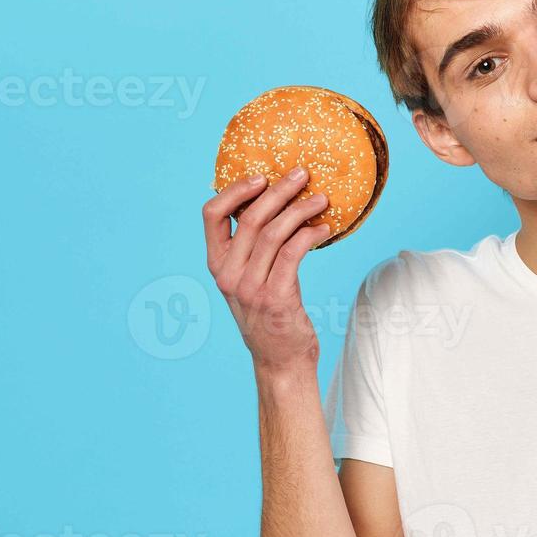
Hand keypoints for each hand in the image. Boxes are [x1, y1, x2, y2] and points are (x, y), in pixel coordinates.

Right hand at [203, 166, 331, 373]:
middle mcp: (229, 275)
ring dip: (301, 209)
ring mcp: (250, 287)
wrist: (280, 362)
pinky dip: (310, 234)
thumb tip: (274, 206)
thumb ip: (251, 251)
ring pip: (274, 232)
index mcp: (217, 265)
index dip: (234, 190)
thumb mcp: (249, 281)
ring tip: (322, 199)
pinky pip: (293, 253)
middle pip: (251, 217)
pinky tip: (324, 228)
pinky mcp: (276, 298)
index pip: (212, 215)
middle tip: (302, 174)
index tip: (260, 176)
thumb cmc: (270, 317)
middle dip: (279, 190)